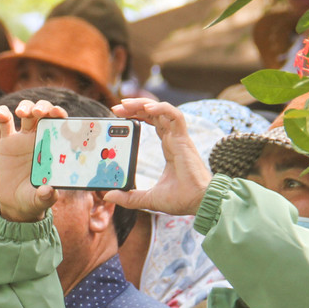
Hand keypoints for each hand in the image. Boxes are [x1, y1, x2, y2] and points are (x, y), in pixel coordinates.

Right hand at [0, 100, 64, 222]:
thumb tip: (50, 191)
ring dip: (25, 106)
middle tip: (38, 112)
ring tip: (21, 113)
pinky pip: (5, 122)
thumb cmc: (34, 200)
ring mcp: (23, 138)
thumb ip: (46, 196)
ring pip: (26, 112)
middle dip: (43, 106)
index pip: (60, 124)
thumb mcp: (41, 200)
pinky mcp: (7, 141)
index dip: (59, 114)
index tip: (57, 112)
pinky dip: (2, 114)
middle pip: (44, 112)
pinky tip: (1, 114)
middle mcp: (41, 138)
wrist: (15, 203)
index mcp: (54, 147)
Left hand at [107, 98, 212, 215]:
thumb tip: (109, 196)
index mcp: (169, 147)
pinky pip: (175, 115)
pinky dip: (161, 109)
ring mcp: (179, 138)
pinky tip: (146, 109)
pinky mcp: (184, 140)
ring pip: (162, 110)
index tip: (119, 116)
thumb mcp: (148, 198)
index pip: (152, 123)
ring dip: (143, 104)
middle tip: (116, 107)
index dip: (137, 116)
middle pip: (154, 114)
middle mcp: (174, 139)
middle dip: (135, 107)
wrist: (199, 203)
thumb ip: (129, 197)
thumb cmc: (181, 199)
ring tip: (125, 104)